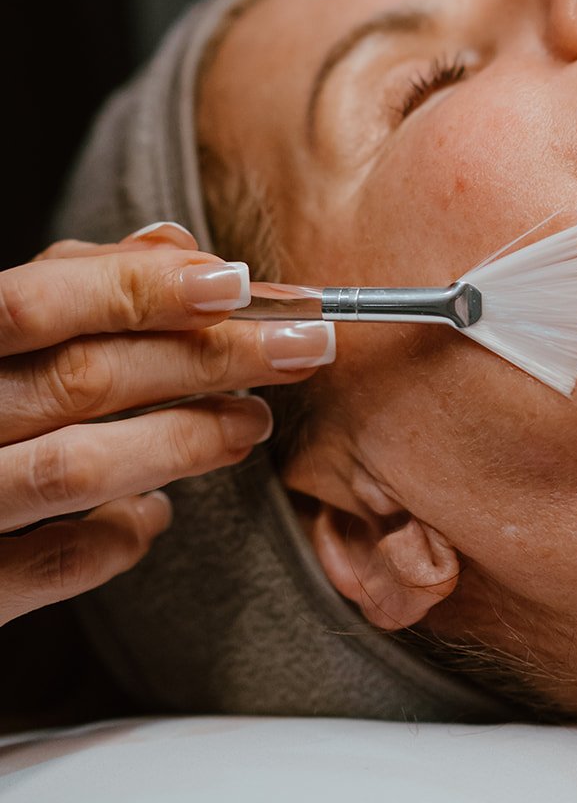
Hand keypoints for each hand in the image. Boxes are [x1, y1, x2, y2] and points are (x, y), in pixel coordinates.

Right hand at [0, 223, 335, 626]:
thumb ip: (74, 285)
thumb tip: (177, 247)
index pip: (39, 300)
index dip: (141, 288)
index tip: (239, 282)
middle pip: (83, 378)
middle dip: (209, 358)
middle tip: (300, 348)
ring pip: (77, 468)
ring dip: (184, 441)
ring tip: (251, 422)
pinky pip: (49, 565)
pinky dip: (118, 535)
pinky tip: (155, 515)